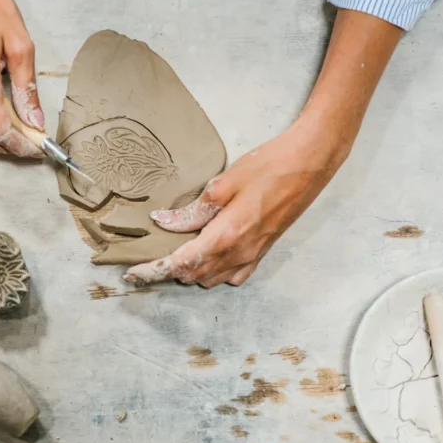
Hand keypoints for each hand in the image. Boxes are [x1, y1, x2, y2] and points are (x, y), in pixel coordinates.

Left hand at [122, 120, 349, 287]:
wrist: (310, 164)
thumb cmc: (268, 166)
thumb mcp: (223, 184)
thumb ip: (193, 209)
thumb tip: (164, 222)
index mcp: (225, 235)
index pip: (180, 262)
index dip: (153, 271)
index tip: (132, 274)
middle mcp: (239, 252)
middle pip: (193, 274)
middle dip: (168, 270)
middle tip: (150, 257)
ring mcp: (253, 254)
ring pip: (212, 278)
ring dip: (191, 271)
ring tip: (176, 254)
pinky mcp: (263, 251)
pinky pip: (234, 274)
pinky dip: (215, 273)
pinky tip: (209, 256)